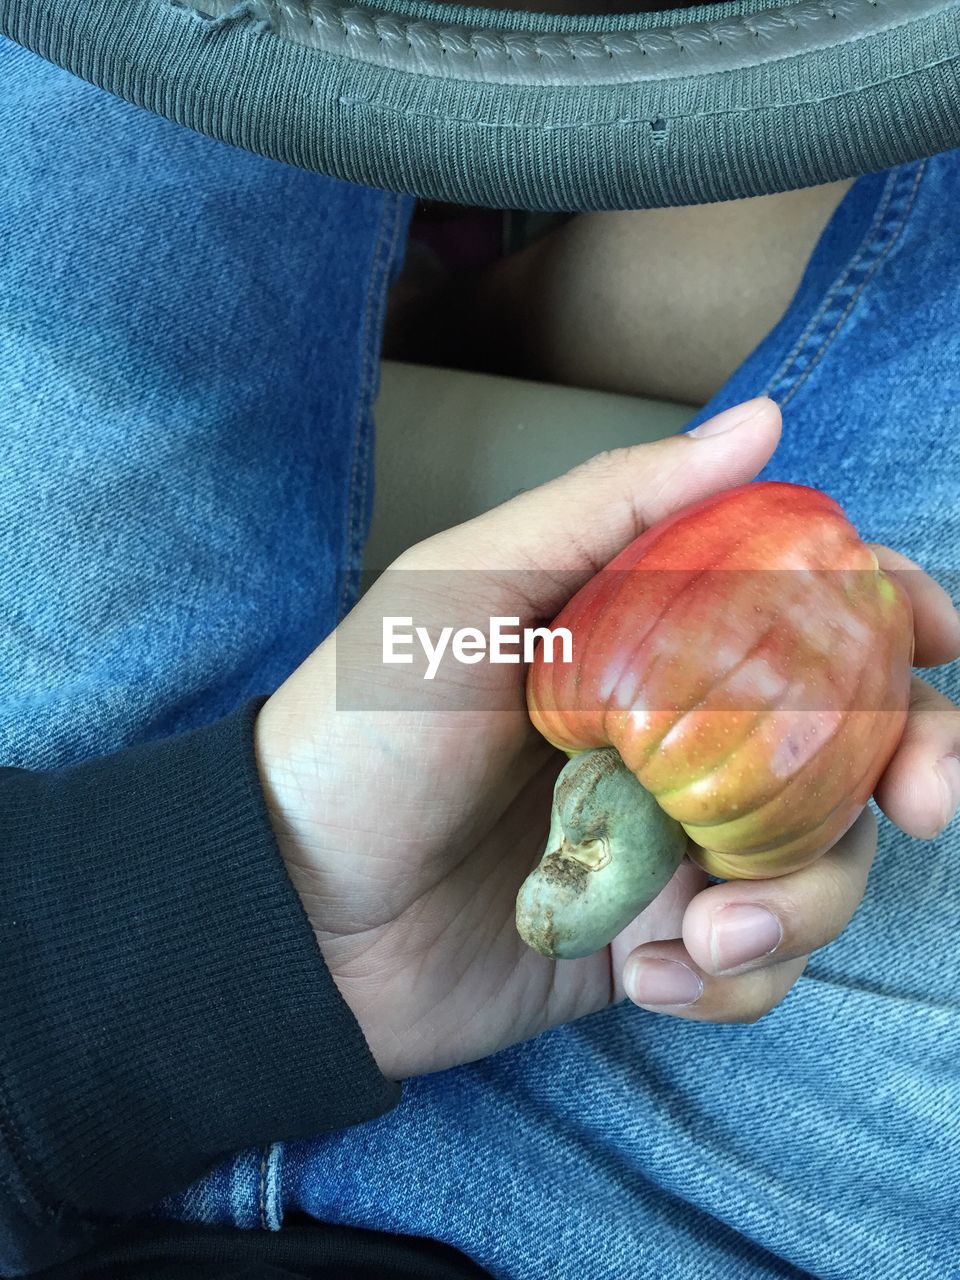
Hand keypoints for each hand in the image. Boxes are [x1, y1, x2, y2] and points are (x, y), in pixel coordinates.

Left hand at [253, 398, 959, 1079]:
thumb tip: (763, 424)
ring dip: (796, 905)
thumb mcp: (469, 590)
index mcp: (649, 641)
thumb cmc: (364, 729)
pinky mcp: (653, 944)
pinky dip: (729, 981)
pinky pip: (752, 965)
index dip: (894, 614)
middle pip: (851, 742)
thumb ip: (612, 508)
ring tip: (696, 934)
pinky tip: (644, 980)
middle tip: (923, 804)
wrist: (290, 908)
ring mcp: (673, 846)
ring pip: (818, 864)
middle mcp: (678, 738)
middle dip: (913, 767)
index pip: (805, 611)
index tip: (937, 636)